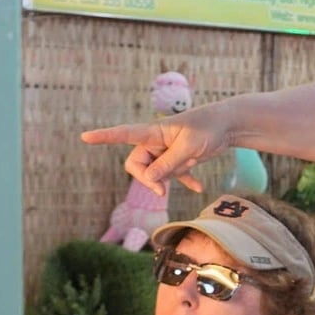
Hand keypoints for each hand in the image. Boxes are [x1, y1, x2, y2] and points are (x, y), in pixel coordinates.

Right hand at [80, 104, 233, 195]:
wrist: (228, 124)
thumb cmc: (208, 129)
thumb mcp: (188, 148)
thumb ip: (168, 164)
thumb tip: (148, 179)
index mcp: (153, 131)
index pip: (123, 134)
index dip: (104, 136)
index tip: (85, 137)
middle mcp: (155, 141)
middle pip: (137, 164)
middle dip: (148, 177)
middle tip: (162, 189)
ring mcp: (166, 151)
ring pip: (157, 172)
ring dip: (173, 173)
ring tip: (193, 160)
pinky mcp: (179, 159)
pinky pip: (175, 174)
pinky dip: (185, 180)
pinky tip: (199, 187)